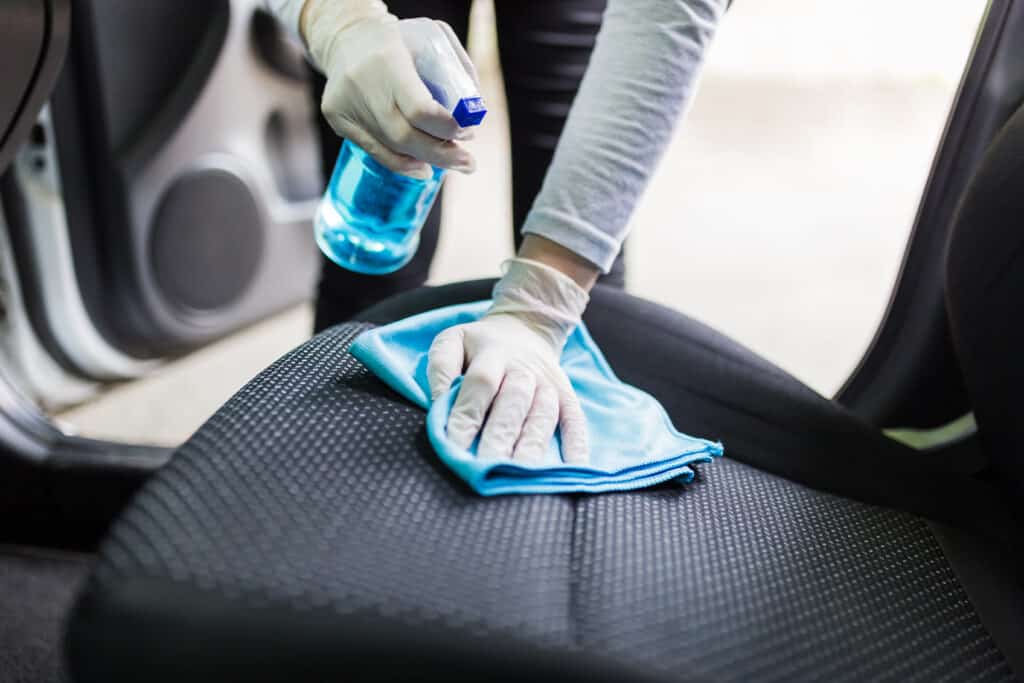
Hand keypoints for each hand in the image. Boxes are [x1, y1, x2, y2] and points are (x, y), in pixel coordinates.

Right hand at [301, 1, 475, 178]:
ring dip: (426, 160)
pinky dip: (402, 163)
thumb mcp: (431, 39)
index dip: (447, 128)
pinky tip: (422, 167)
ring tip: (452, 162)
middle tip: (468, 163)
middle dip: (442, 154)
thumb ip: (456, 68)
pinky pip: (374, 150)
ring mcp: (346, 105)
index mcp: (388, 60)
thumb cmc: (399, 40)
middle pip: (405, 137)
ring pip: (391, 148)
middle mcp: (363, 85)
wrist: (346, 37)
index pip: (420, 110)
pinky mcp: (337, 118)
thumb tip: (475, 111)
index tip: (468, 132)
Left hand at [427, 258, 590, 463]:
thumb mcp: (453, 341)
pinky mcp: (567, 396)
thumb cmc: (479, 346)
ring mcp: (549, 384)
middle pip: (513, 403)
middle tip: (485, 466)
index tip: (454, 445)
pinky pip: (575, 421)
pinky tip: (572, 469)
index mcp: (493, 352)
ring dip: (531, 446)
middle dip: (499, 437)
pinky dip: (576, 445)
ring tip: (518, 474)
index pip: (480, 383)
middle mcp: (524, 369)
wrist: (524, 329)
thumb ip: (440, 367)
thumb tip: (437, 402)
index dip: (467, 414)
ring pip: (543, 415)